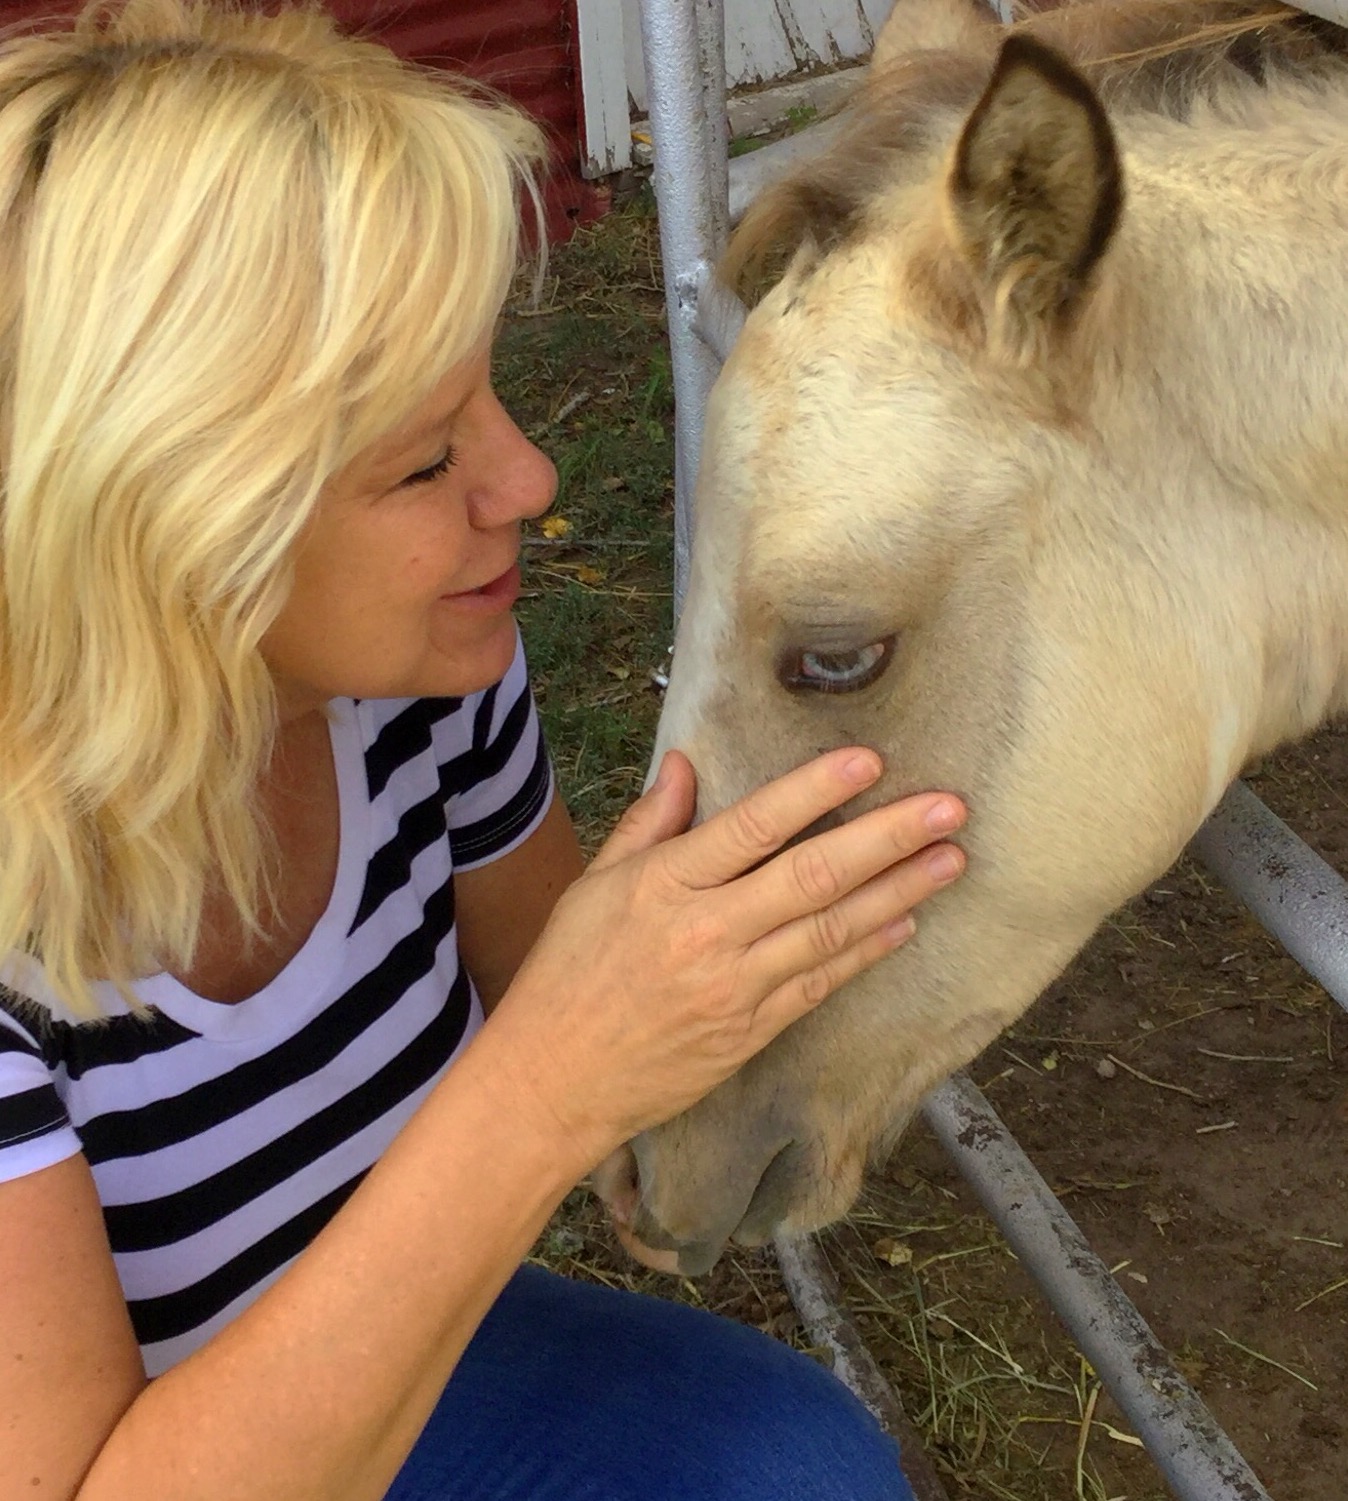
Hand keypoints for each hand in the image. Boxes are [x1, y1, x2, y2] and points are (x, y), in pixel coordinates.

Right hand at [479, 749, 965, 1168]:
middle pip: (812, 876)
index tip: (870, 760)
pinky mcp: (750, 1032)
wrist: (553, 1081)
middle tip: (949, 808)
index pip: (754, 825)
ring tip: (951, 860)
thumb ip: (649, 824)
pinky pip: (820, 984)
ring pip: (832, 931)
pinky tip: (907, 924)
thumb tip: (686, 763)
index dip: (815, 790)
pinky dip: (867, 953)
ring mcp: (734, 988)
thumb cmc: (567, 974)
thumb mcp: (594, 886)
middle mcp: (706, 933)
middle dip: (888, 838)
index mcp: (664, 886)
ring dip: (899, 892)